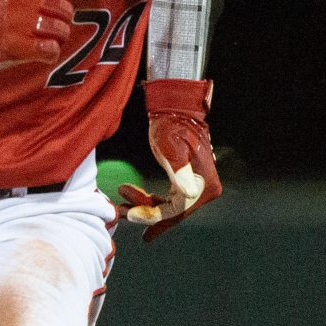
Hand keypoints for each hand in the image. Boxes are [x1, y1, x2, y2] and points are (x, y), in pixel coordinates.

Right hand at [0, 0, 75, 74]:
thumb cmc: (8, 8)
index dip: (64, 0)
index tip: (52, 6)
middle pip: (64, 10)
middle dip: (63, 20)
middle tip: (51, 26)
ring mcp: (15, 23)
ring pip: (60, 30)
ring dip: (58, 38)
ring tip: (47, 38)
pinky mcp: (14, 45)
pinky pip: (50, 50)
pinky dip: (51, 53)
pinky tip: (42, 50)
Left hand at [117, 78, 221, 240]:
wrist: (176, 110)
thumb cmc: (172, 126)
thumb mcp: (172, 148)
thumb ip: (180, 172)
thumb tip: (189, 195)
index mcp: (205, 185)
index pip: (177, 210)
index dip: (151, 215)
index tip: (129, 215)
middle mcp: (205, 190)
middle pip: (172, 212)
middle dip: (145, 212)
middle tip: (120, 211)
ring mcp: (197, 188)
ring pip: (168, 207)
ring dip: (144, 205)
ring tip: (122, 197)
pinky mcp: (186, 183)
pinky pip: (168, 200)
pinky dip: (150, 200)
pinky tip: (131, 194)